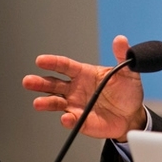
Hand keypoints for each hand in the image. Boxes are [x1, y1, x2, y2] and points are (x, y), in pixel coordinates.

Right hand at [22, 35, 145, 141]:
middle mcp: (75, 89)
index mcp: (83, 74)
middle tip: (28, 81)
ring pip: (55, 102)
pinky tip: (66, 118)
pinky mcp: (80, 121)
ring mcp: (75, 105)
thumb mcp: (128, 72)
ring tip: (38, 103)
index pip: (64, 66)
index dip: (52, 62)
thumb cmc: (127, 92)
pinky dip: (67, 120)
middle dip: (39, 82)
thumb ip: (122, 56)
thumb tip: (121, 40)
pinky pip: (70, 120)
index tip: (40, 60)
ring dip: (46, 102)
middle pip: (53, 84)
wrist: (132, 115)